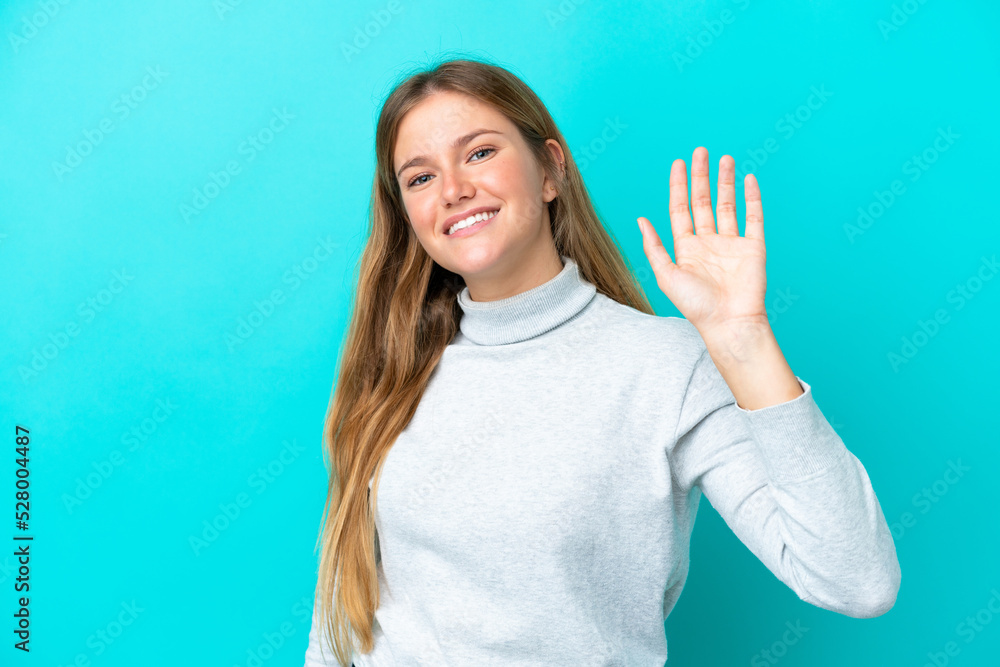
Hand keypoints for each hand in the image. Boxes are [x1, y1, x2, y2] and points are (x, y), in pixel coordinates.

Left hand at [637, 146, 767, 336]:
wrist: (729, 323)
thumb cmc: (696, 306)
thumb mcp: (666, 275)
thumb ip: (654, 247)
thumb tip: (640, 219)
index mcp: (687, 248)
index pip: (681, 209)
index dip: (679, 186)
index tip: (678, 163)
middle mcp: (709, 242)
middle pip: (704, 201)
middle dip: (701, 176)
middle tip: (700, 151)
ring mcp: (732, 244)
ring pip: (728, 205)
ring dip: (726, 181)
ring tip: (724, 158)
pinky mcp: (753, 247)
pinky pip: (754, 217)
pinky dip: (752, 198)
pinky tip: (748, 179)